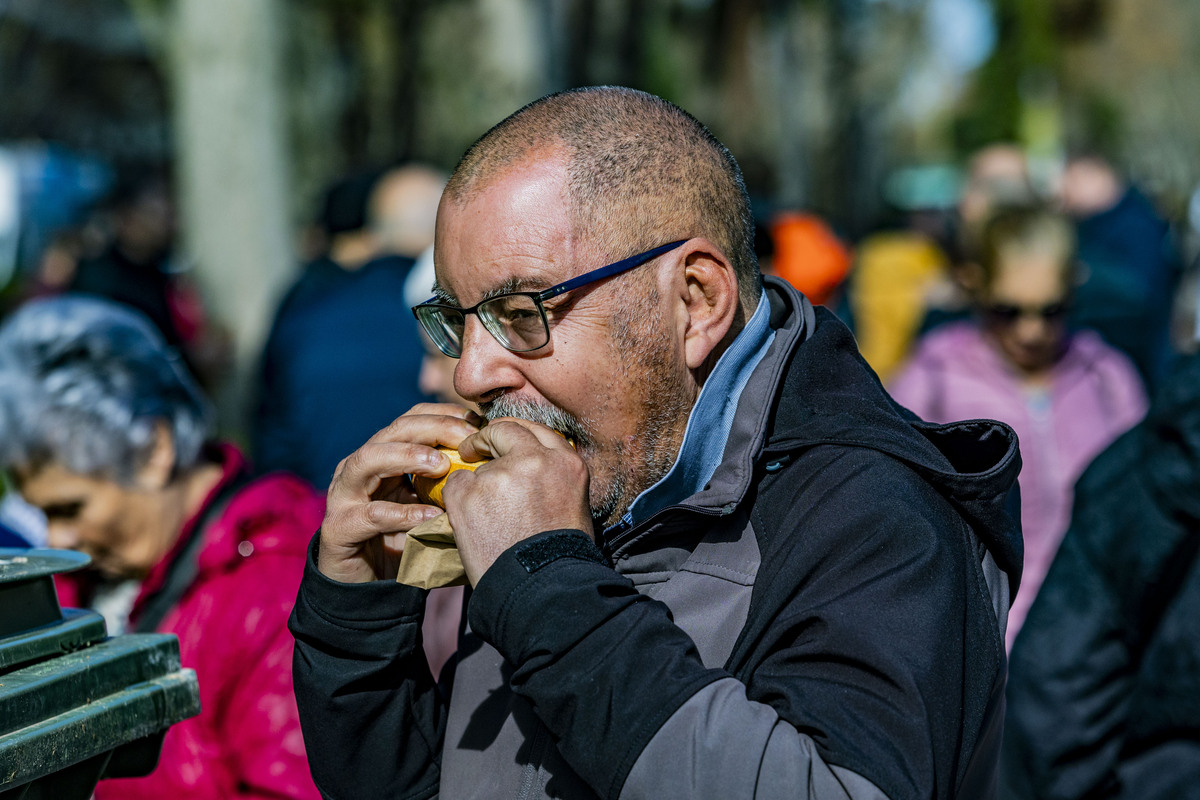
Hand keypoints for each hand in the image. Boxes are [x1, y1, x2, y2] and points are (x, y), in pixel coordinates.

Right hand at [318, 403, 480, 583]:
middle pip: (392, 431)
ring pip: (369, 460)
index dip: (442, 415)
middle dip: (431, 429)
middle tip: (465, 439)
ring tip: (441, 465)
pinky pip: (372, 514)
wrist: (366, 589)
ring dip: (407, 456)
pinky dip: (403, 513)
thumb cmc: (404, 540)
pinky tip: (431, 517)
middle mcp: (358, 467)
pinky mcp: (339, 527)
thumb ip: (446, 482)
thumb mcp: (427, 504)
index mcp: (381, 456)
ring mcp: (343, 495)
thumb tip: (491, 461)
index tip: (474, 422)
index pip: (409, 420)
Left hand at [443, 418, 592, 585]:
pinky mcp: (470, 492)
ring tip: (482, 516)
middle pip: (506, 430)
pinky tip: (468, 523)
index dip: (517, 434)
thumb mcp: (573, 504)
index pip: (537, 431)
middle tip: (474, 449)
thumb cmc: (560, 557)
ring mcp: (500, 474)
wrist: (540, 588)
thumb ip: (554, 478)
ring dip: (475, 484)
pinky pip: (455, 484)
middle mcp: (536, 460)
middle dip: (488, 437)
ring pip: (477, 465)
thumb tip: (533, 470)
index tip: (504, 441)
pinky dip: (456, 500)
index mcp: (567, 462)